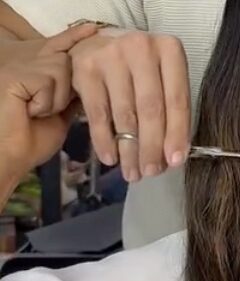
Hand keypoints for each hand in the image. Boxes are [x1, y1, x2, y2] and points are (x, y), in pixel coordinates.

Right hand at [0, 24, 96, 179]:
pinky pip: (48, 81)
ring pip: (61, 70)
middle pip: (68, 60)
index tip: (93, 29)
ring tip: (37, 112)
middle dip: (68, 89)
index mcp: (36, 71)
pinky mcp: (15, 75)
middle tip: (48, 110)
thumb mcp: (61, 113)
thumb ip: (73, 94)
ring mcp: (18, 67)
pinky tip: (29, 112)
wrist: (11, 157)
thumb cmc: (32, 140)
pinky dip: (45, 102)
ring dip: (57, 99)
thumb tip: (91, 81)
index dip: (76, 38)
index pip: (61, 48)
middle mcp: (25, 63)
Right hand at [68, 29, 190, 181]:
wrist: (100, 43)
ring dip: (129, 150)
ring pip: (125, 115)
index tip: (175, 161)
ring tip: (133, 172)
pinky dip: (104, 141)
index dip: (177, 134)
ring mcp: (110, 56)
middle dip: (152, 147)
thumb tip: (172, 157)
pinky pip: (98, 114)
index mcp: (170, 50)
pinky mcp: (85, 69)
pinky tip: (111, 158)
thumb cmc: (141, 68)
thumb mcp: (163, 78)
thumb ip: (170, 110)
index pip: (177, 99)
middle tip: (151, 172)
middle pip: (150, 109)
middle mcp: (141, 48)